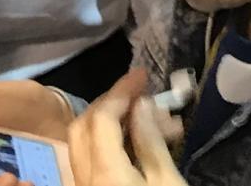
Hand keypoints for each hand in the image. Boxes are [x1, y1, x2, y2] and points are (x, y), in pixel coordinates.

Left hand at [68, 70, 186, 185]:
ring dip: (107, 123)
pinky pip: (89, 160)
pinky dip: (106, 143)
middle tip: (138, 93)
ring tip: (143, 117)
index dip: (121, 90)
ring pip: (83, 144)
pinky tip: (133, 141)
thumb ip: (151, 142)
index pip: (102, 118)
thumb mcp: (168, 181)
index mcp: (105, 172)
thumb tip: (141, 104)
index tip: (144, 74)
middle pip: (82, 127)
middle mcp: (84, 177)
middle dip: (109, 103)